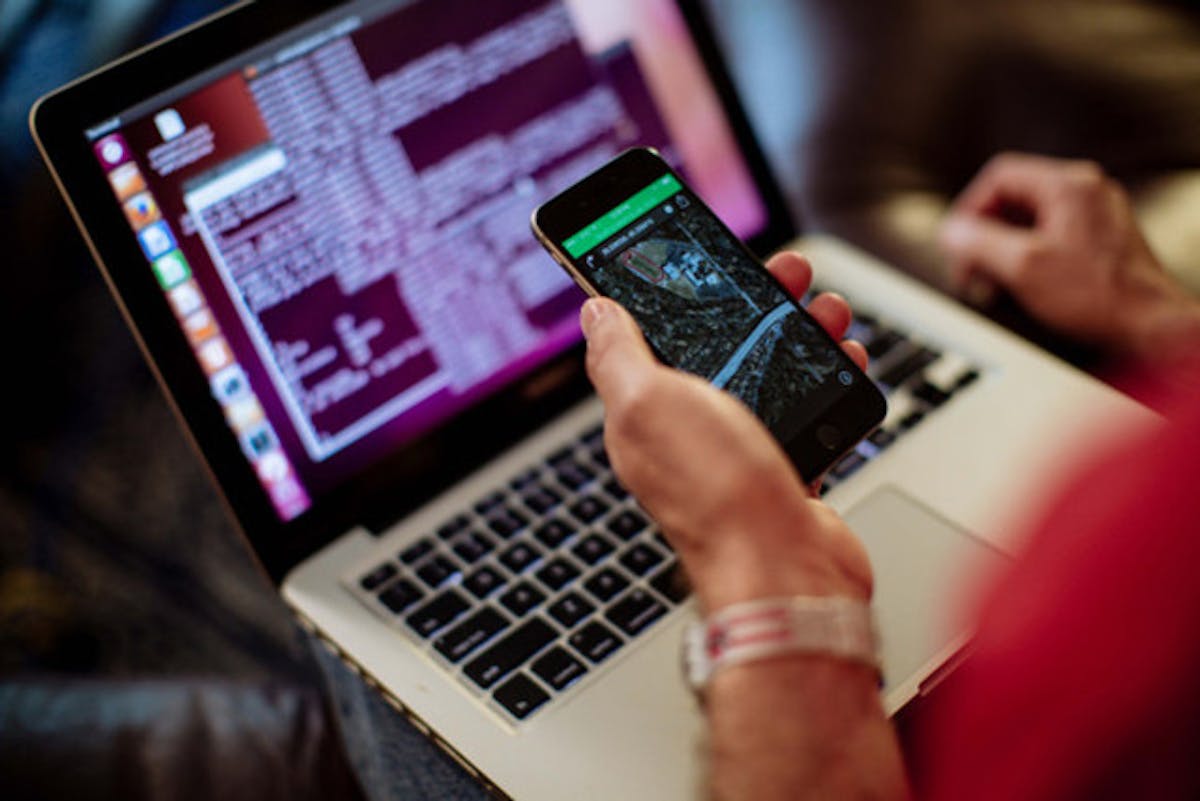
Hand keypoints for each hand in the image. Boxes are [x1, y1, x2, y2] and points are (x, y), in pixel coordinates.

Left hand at [580, 251, 871, 612]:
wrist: (786, 571)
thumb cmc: (716, 493)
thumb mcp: (648, 402)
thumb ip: (618, 353)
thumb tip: (594, 311)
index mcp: (643, 411)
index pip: (651, 332)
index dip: (676, 287)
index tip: (702, 251)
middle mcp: (687, 429)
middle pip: (720, 342)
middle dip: (756, 299)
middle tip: (789, 271)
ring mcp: (738, 449)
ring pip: (769, 368)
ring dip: (801, 330)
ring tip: (828, 311)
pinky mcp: (784, 467)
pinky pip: (805, 406)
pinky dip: (825, 376)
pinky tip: (843, 359)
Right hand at [939, 153, 1199, 361]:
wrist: (1149, 326)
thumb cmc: (1097, 296)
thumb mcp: (1023, 267)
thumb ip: (979, 242)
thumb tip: (950, 231)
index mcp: (1068, 185)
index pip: (999, 176)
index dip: (970, 208)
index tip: (958, 241)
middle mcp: (1085, 191)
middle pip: (1012, 199)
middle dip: (983, 235)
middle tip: (970, 269)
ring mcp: (1095, 214)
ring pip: (1028, 219)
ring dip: (1001, 249)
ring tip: (991, 283)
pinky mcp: (1099, 239)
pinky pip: (1048, 236)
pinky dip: (1025, 256)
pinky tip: (1018, 285)